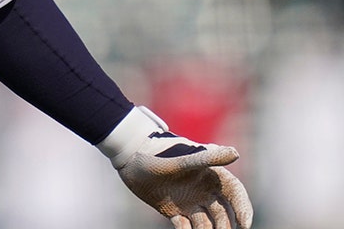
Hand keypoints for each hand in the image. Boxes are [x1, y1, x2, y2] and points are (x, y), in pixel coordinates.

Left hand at [100, 106, 252, 228]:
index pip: (235, 194)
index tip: (245, 225)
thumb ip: (208, 158)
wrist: (129, 157)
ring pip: (206, 224)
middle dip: (227, 226)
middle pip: (223, 214)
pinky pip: (185, 228)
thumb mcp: (184, 159)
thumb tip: (235, 153)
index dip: (243, 209)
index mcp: (210, 175)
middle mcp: (202, 191)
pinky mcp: (172, 211)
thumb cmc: (158, 154)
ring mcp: (188, 202)